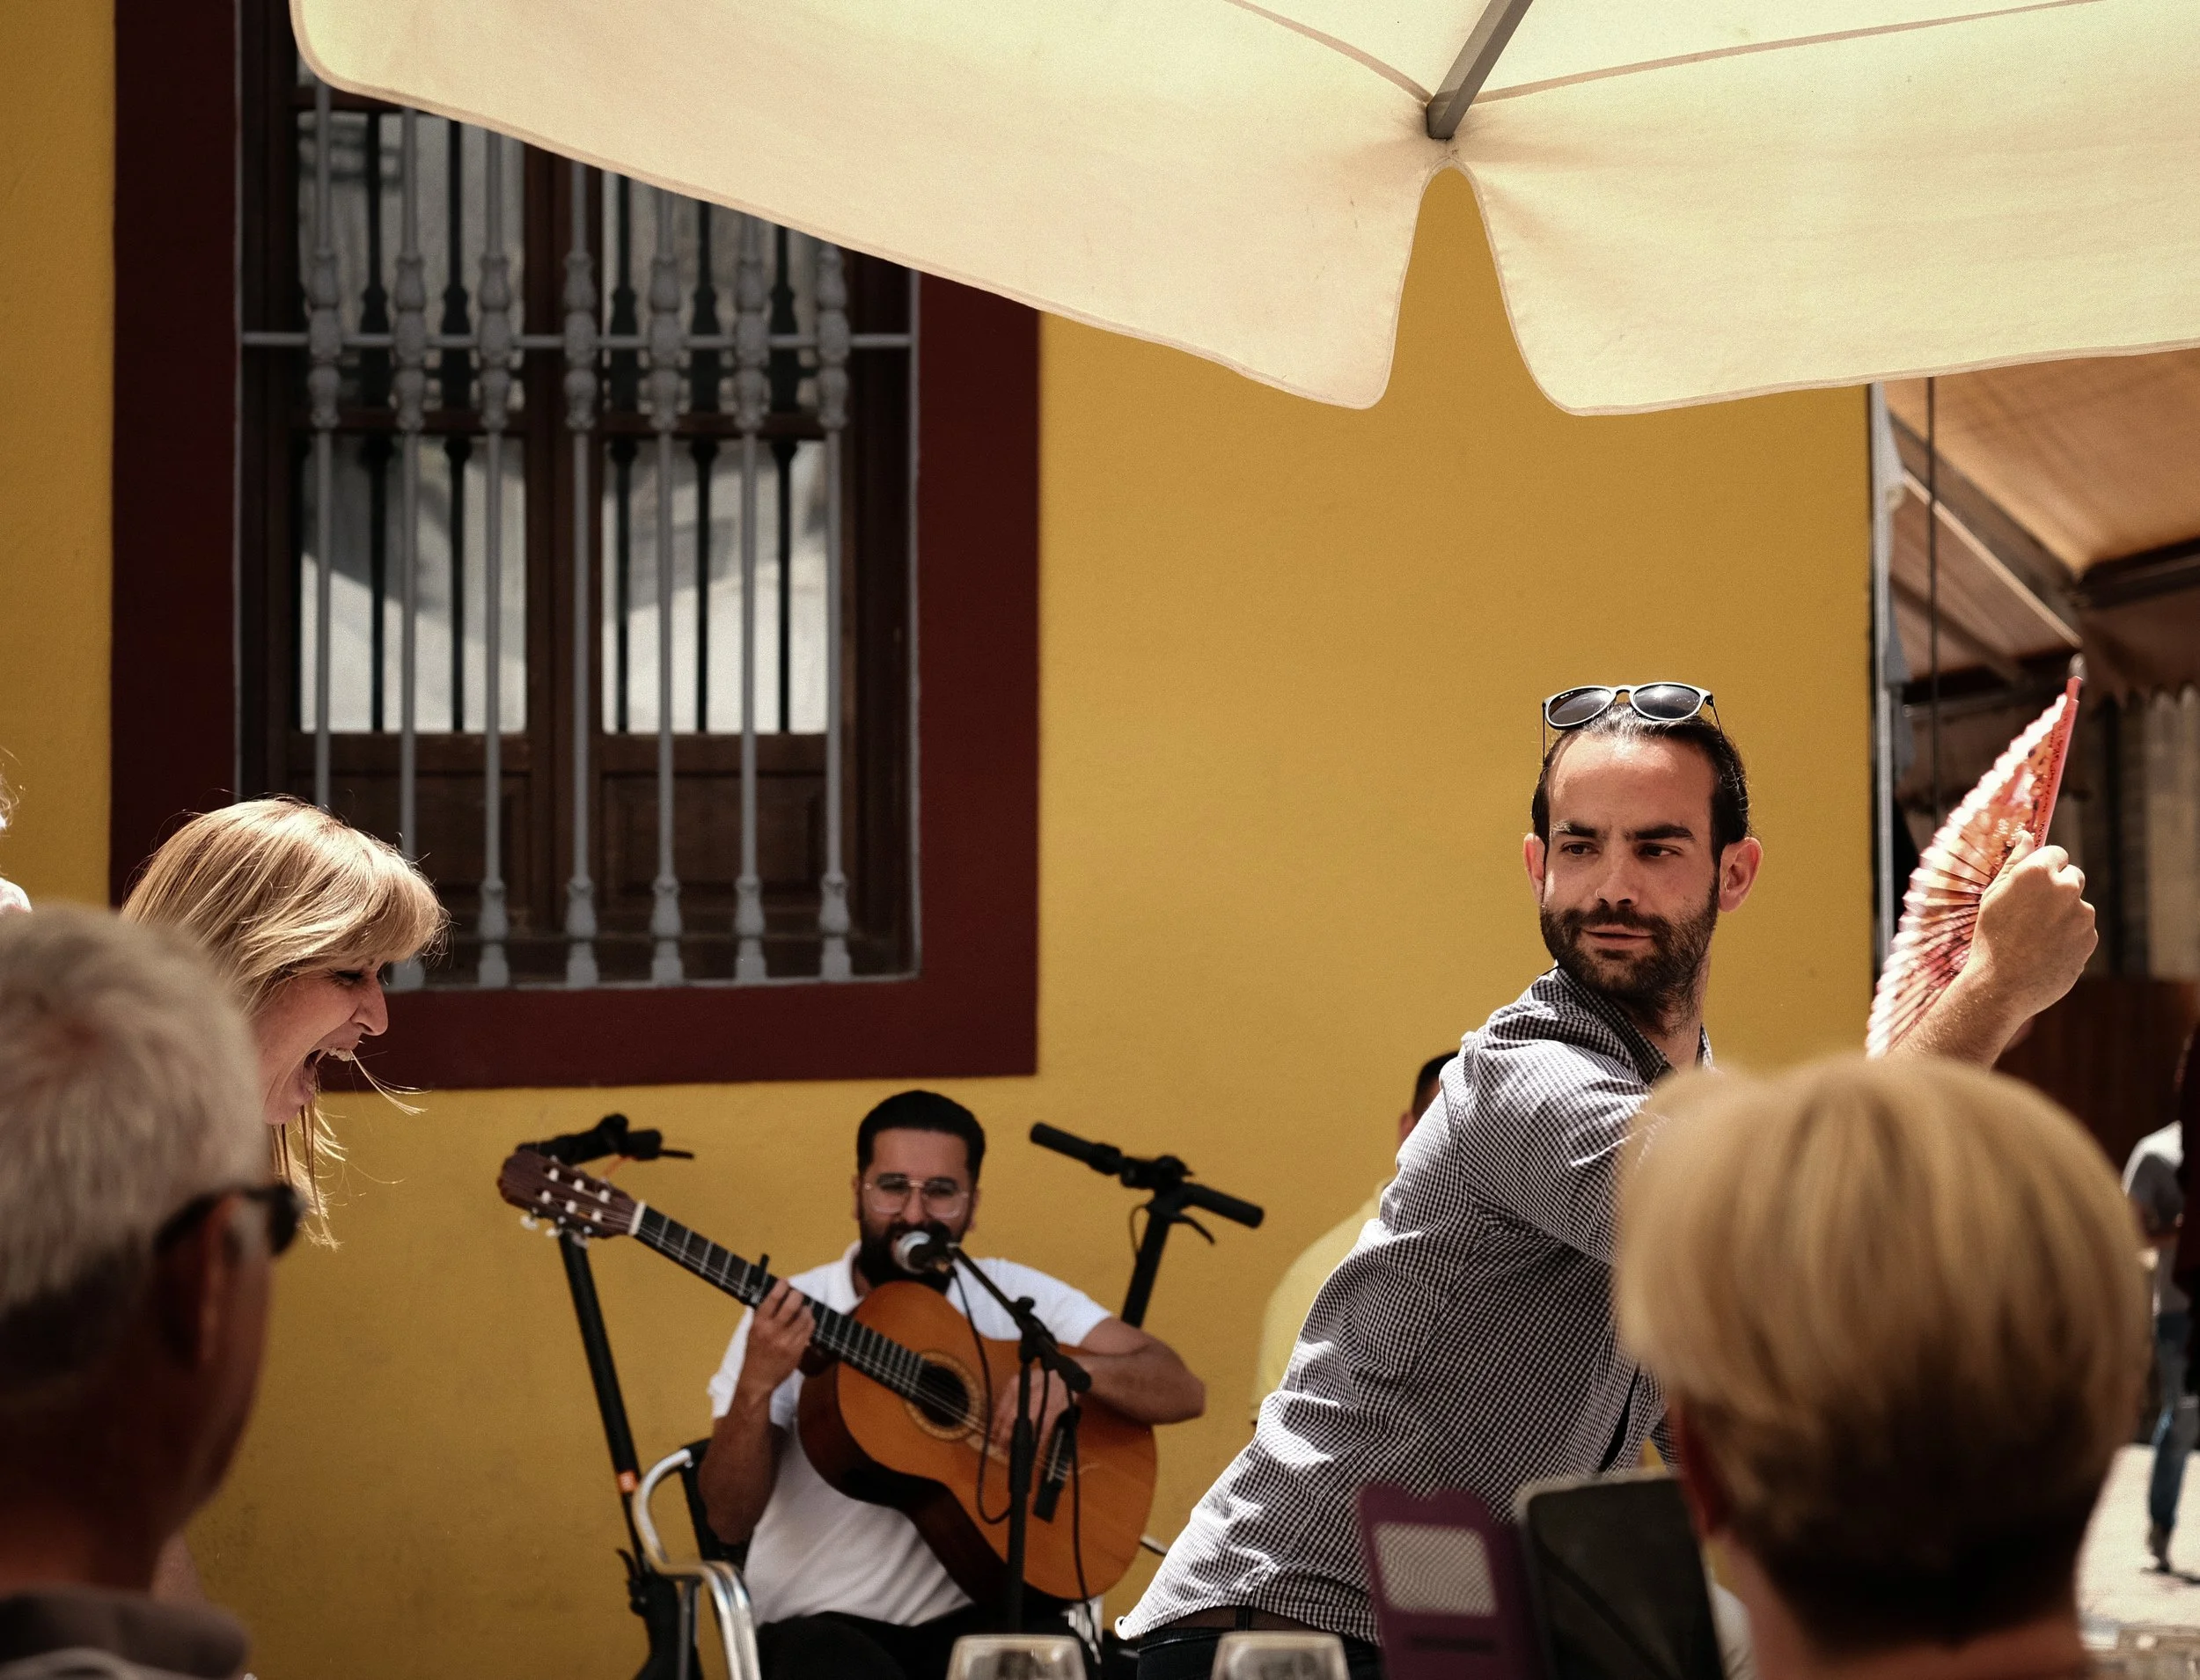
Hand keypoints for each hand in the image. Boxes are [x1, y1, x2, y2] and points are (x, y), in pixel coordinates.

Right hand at [734, 1281, 814, 1401]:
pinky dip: (810, 1323)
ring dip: (806, 1310)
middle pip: (792, 1304)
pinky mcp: (797, 1351)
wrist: (757, 1381)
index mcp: (759, 1324)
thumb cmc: (754, 1354)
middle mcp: (773, 1331)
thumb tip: (774, 1295)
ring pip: (804, 1317)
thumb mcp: (751, 1332)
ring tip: (804, 1309)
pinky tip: (807, 1322)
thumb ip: (762, 1315)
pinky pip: (809, 1331)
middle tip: (798, 1295)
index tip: (786, 1282)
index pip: (773, 1298)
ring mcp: (786, 1341)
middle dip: (797, 1296)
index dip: (782, 1286)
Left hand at [988, 1367, 1070, 1459]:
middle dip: (1005, 1436)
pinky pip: (1044, 1428)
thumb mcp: (1022, 1383)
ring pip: (1027, 1424)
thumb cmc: (1041, 1380)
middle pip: (1012, 1418)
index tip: (993, 1436)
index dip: (996, 1425)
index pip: (1001, 1408)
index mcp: (1016, 1384)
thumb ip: (1009, 1399)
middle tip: (1000, 1447)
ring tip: (1012, 1450)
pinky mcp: (1055, 1408)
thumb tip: (996, 1420)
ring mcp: (1042, 1400)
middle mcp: (1027, 1391)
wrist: (1066, 1374)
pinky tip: (1032, 1449)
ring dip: (1019, 1440)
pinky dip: (1038, 1441)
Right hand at [1966, 830, 2094, 1026]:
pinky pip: (2082, 931)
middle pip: (2072, 877)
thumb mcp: (1993, 896)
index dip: (2043, 868)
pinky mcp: (2090, 939)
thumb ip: (2014, 862)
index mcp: (2038, 873)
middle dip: (2057, 888)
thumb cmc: (1990, 938)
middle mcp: (2065, 888)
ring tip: (2035, 938)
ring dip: (2062, 916)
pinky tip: (2045, 951)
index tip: (2031, 884)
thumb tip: (2026, 836)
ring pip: (2077, 906)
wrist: (2001, 986)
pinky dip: (2069, 937)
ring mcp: (2082, 915)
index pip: (2056, 853)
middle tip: (2032, 912)